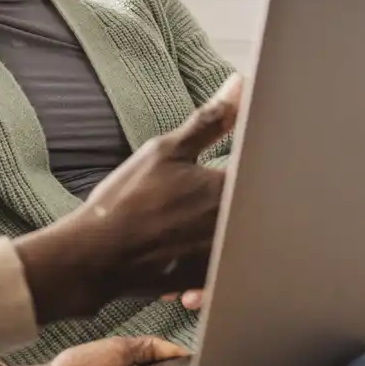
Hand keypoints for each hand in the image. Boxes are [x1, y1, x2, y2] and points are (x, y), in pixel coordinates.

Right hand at [14, 74, 242, 323]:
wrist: (97, 255)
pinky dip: (207, 260)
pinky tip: (181, 250)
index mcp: (231, 190)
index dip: (257, 162)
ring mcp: (226, 257)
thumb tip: (239, 86)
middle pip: (259, 208)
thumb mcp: (166, 150)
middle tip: (195, 198)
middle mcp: (238, 226)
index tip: (229, 169)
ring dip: (223, 231)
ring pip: (240, 240)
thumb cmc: (128, 200)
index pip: (267, 169)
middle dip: (242, 199)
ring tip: (182, 224)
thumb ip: (210, 120)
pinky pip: (223, 269)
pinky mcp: (211, 280)